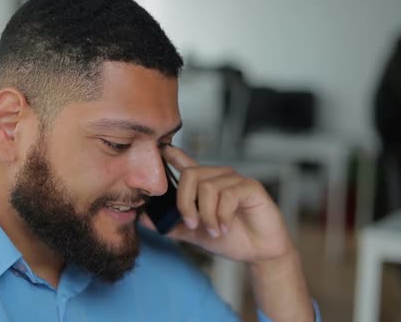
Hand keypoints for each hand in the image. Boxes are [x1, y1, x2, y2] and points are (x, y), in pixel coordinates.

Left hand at [140, 145, 294, 262]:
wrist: (258, 251)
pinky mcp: (251, 187)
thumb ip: (171, 224)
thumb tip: (142, 219)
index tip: (160, 149)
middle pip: (190, 175)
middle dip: (185, 202)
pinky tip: (224, 227)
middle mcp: (219, 177)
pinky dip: (222, 216)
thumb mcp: (194, 233)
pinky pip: (228, 195)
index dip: (171, 154)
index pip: (185, 163)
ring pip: (208, 188)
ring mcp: (236, 180)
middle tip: (191, 223)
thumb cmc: (230, 238)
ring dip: (207, 215)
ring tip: (214, 231)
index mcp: (205, 184)